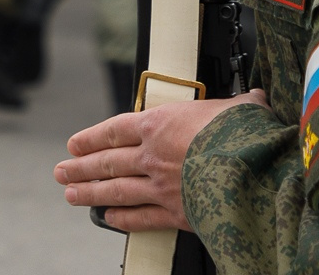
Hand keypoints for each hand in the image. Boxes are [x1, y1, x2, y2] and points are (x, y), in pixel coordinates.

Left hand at [54, 90, 268, 231]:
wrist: (254, 171)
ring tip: (71, 195)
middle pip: (107, 162)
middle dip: (80, 167)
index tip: (74, 143)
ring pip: (116, 190)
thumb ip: (240, 104)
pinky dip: (122, 219)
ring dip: (90, 193)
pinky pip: (141, 218)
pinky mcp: (175, 214)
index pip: (115, 129)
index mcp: (162, 123)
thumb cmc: (245, 133)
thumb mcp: (240, 107)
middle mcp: (153, 155)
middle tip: (61, 171)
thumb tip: (256, 98)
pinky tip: (109, 219)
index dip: (91, 137)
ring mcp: (161, 186)